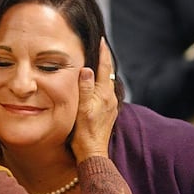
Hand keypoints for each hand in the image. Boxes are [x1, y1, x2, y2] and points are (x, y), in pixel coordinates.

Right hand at [70, 38, 117, 161]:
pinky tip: (96, 85)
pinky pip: (106, 92)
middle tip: (99, 46)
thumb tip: (87, 69)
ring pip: (108, 83)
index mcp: (104, 94)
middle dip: (104, 59)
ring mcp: (111, 106)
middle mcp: (111, 98)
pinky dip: (102, 83)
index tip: (102, 40)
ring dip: (103, 71)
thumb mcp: (82, 109)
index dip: (103, 53)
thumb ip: (85, 88)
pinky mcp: (108, 113)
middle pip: (109, 73)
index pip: (105, 68)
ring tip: (97, 62)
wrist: (93, 152)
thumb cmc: (84, 133)